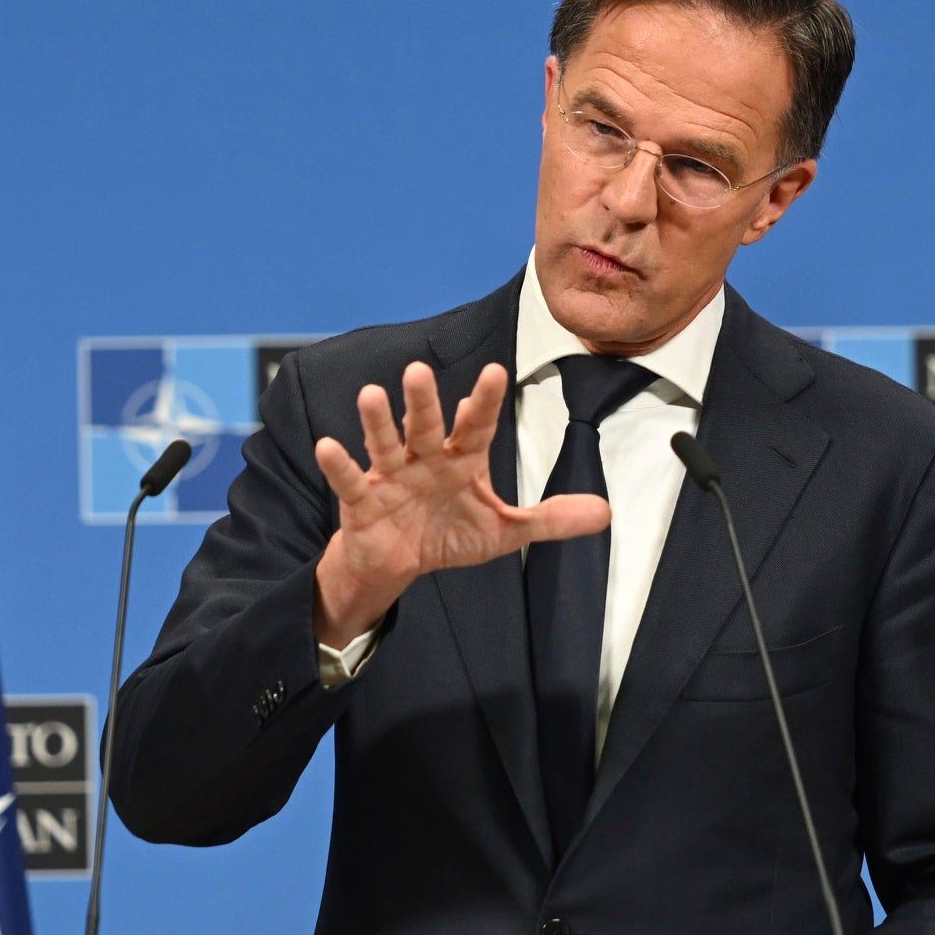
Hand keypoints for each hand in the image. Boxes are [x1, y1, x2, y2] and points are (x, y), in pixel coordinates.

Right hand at [313, 361, 610, 644]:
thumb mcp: (504, 532)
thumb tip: (606, 513)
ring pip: (385, 442)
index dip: (483, 401)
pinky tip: (329, 447)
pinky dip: (340, 465)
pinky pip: (350, 480)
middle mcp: (425, 457)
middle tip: (419, 371)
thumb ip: (550, 520)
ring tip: (371, 394)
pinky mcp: (362, 500)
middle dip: (423, 400)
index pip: (475, 425)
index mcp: (461, 458)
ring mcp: (391, 475)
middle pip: (425, 424)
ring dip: (377, 421)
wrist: (397, 563)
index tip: (494, 371)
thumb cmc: (448, 535)